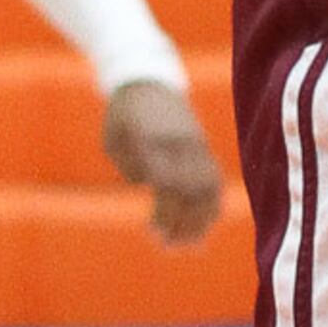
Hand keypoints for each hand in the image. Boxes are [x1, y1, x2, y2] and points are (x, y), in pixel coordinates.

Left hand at [105, 81, 227, 246]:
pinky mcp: (203, 145)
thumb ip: (129, 166)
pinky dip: (211, 204)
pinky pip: (215, 178)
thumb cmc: (122, 114)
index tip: (153, 231)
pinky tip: (203, 225)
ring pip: (208, 186)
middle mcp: (179, 140)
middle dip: (182, 221)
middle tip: (168, 246)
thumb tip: (152, 188)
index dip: (164, 210)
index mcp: (151, 138)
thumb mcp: (112, 138)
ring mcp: (194, 142)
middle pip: (190, 188)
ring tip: (189, 243)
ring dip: (200, 218)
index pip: (166, 181)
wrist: (148, 80)